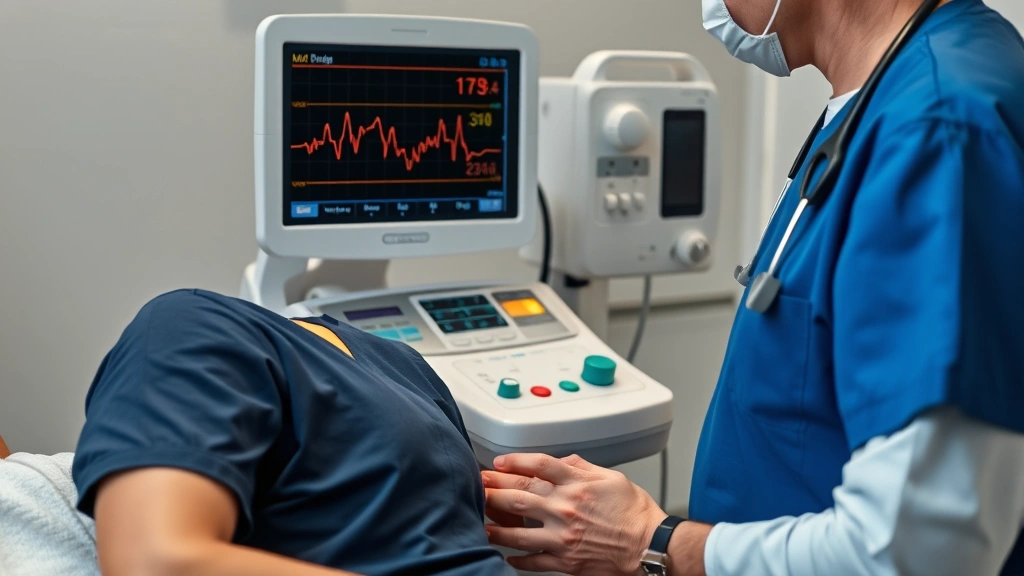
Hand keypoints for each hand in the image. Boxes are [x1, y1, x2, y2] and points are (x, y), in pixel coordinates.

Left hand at [482, 453, 665, 574]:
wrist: (650, 545)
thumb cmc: (635, 513)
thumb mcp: (612, 478)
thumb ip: (583, 467)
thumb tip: (563, 461)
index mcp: (576, 485)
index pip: (537, 466)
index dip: (513, 461)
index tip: (499, 462)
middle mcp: (565, 508)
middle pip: (519, 494)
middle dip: (494, 488)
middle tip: (478, 486)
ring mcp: (562, 536)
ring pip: (518, 531)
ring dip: (496, 526)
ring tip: (481, 522)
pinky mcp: (565, 560)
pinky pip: (534, 560)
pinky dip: (518, 559)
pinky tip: (507, 556)